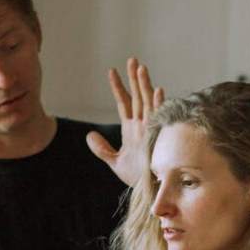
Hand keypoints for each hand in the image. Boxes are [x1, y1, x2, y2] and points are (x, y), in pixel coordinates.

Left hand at [86, 57, 164, 186]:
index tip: (111, 71)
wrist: (148, 190)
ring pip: (147, 101)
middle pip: (137, 96)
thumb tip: (89, 135)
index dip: (118, 87)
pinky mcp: (158, 135)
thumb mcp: (114, 161)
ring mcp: (151, 128)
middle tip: (131, 60)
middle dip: (133, 78)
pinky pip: (159, 116)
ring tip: (140, 68)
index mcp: (131, 128)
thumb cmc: (136, 176)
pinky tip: (158, 90)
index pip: (124, 102)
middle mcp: (142, 124)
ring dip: (144, 85)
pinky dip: (158, 103)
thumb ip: (101, 148)